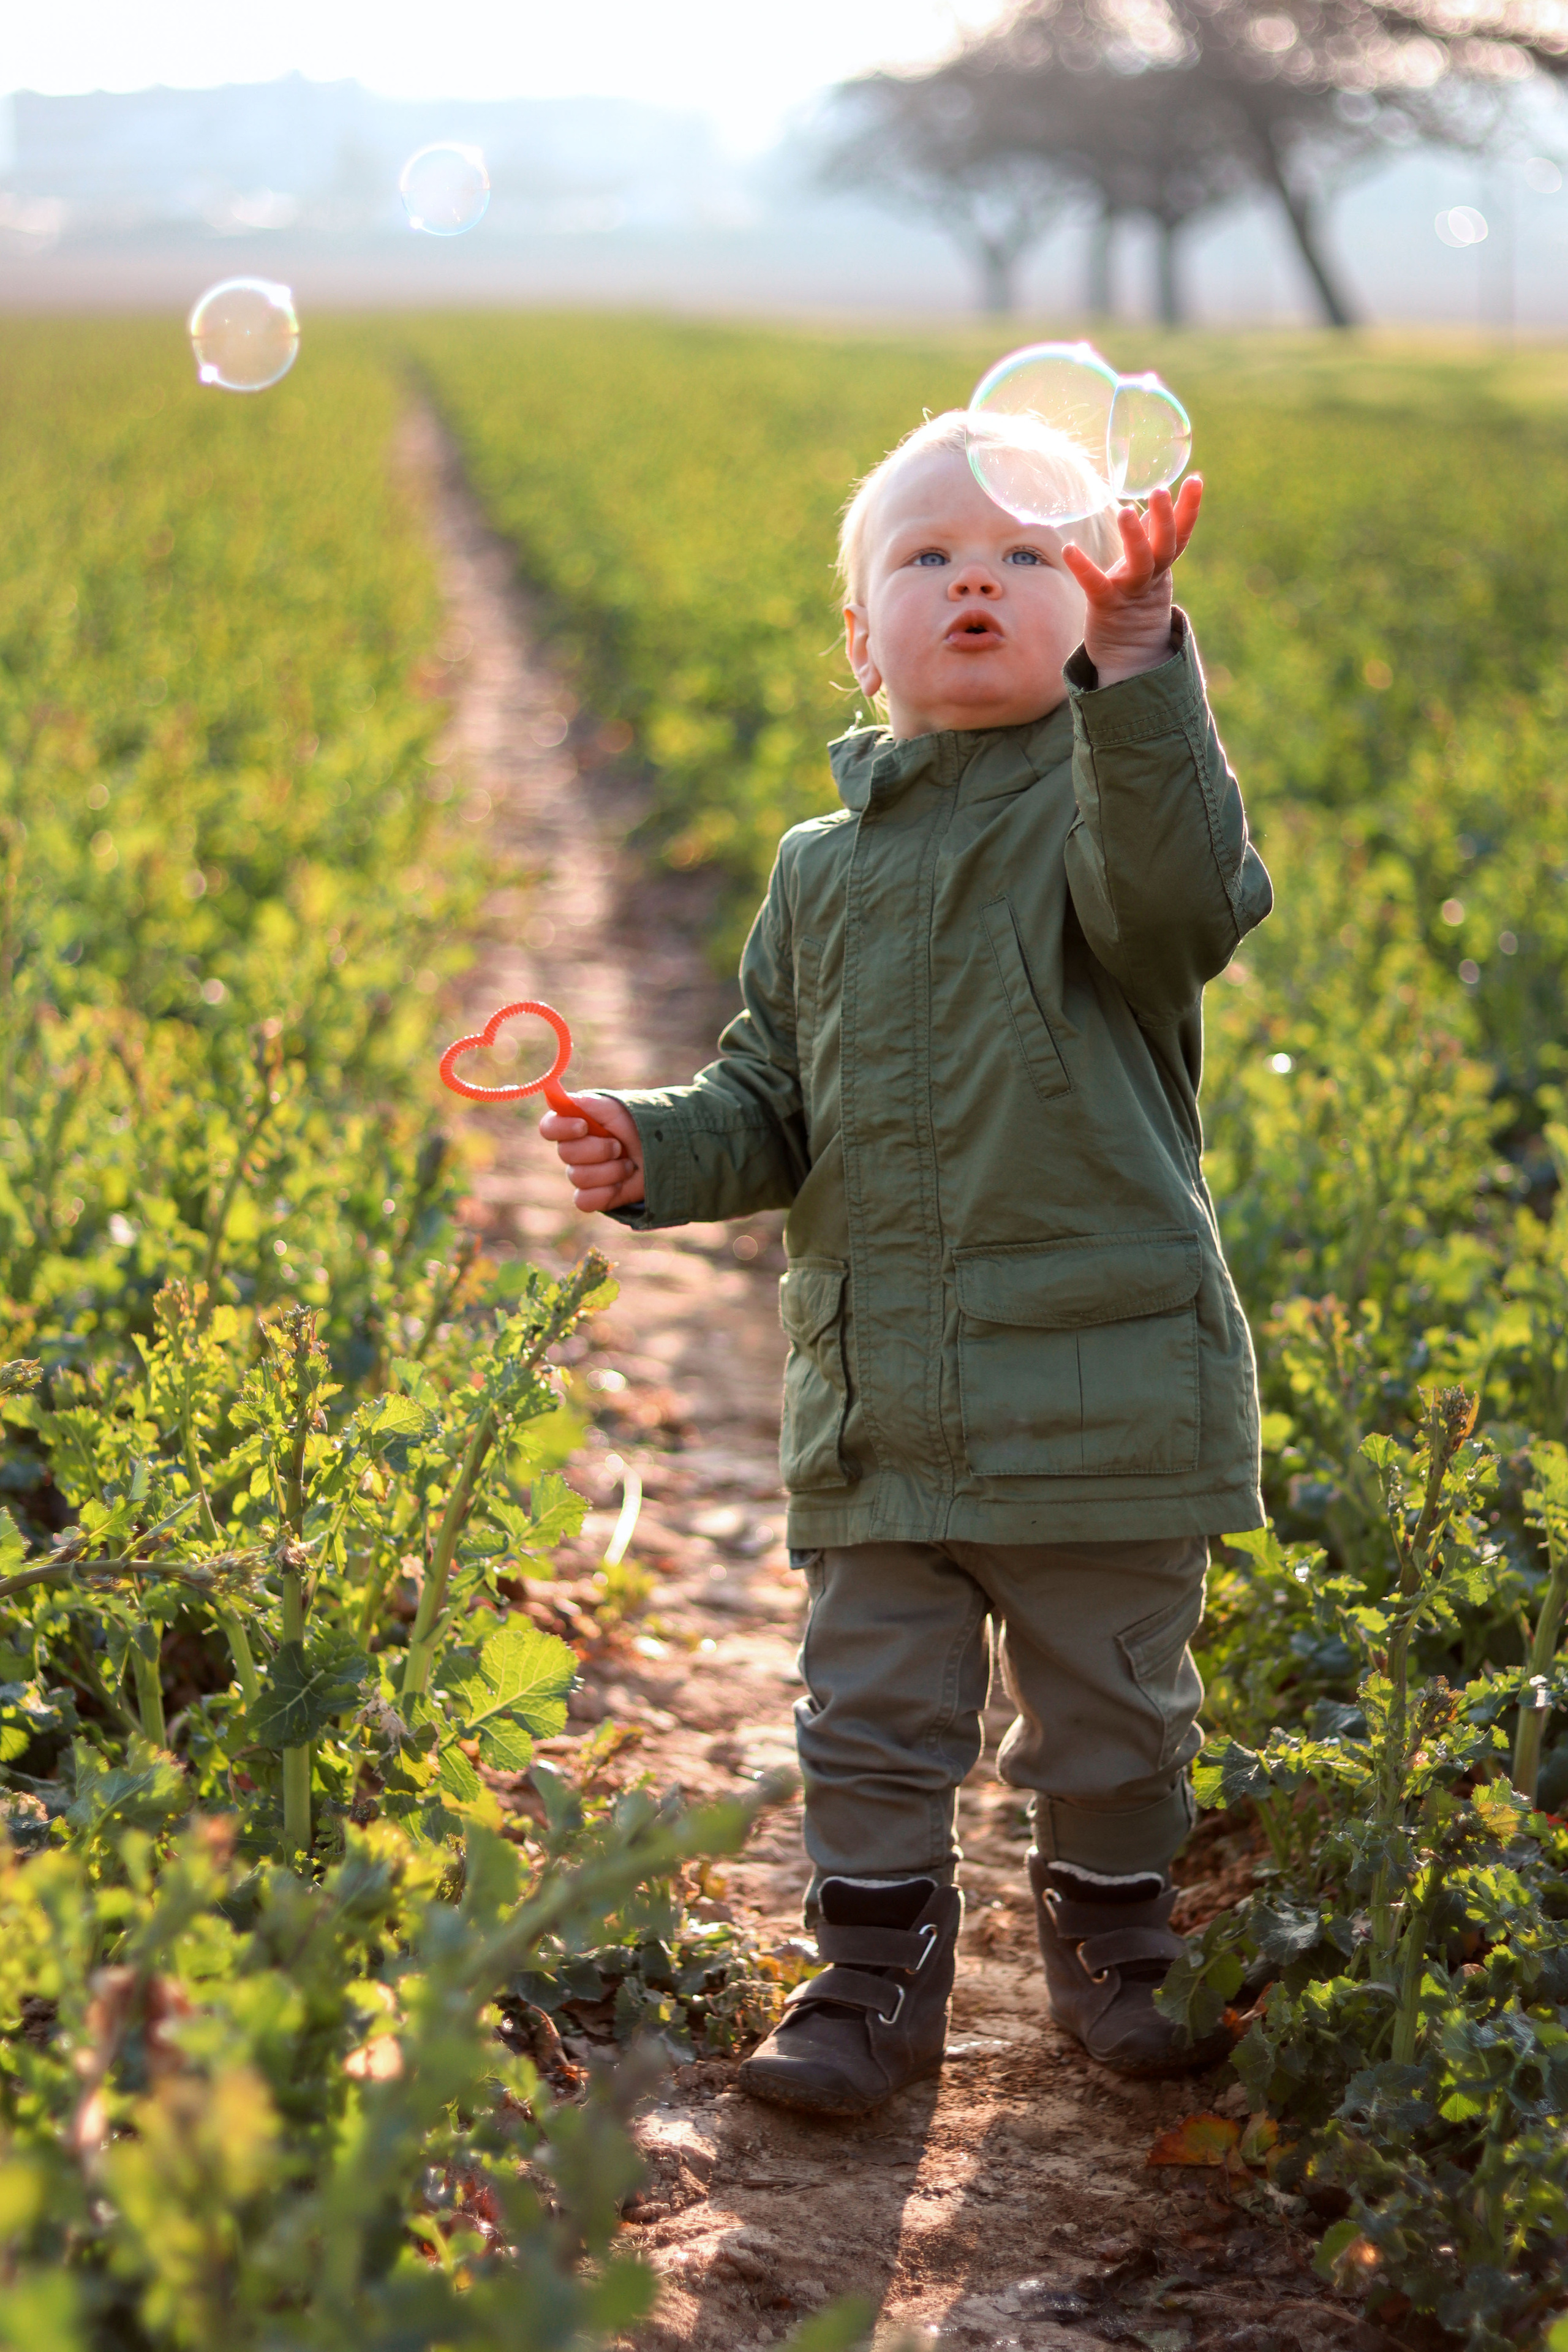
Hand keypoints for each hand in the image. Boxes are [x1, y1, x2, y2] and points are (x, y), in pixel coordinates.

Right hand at [539, 1093, 644, 1213]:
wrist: (660, 1153)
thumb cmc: (636, 1126)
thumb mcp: (615, 1109)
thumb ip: (588, 1103)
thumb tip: (558, 1099)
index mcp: (572, 1125)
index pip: (549, 1127)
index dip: (562, 1129)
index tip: (584, 1126)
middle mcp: (572, 1150)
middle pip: (565, 1154)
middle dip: (599, 1149)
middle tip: (619, 1146)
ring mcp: (581, 1174)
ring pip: (578, 1177)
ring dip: (610, 1170)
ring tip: (627, 1164)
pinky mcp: (591, 1197)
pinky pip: (583, 1201)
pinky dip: (605, 1193)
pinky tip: (620, 1184)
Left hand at [1061, 478, 1202, 688]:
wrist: (1128, 654)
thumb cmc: (1133, 601)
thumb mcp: (1147, 568)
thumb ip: (1151, 537)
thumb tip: (1154, 500)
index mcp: (1162, 565)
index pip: (1181, 534)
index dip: (1189, 508)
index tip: (1195, 479)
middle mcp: (1151, 577)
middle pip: (1165, 546)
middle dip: (1165, 519)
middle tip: (1160, 491)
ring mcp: (1130, 593)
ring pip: (1140, 564)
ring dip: (1135, 538)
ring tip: (1126, 511)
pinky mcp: (1106, 607)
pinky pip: (1095, 586)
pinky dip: (1083, 568)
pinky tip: (1069, 549)